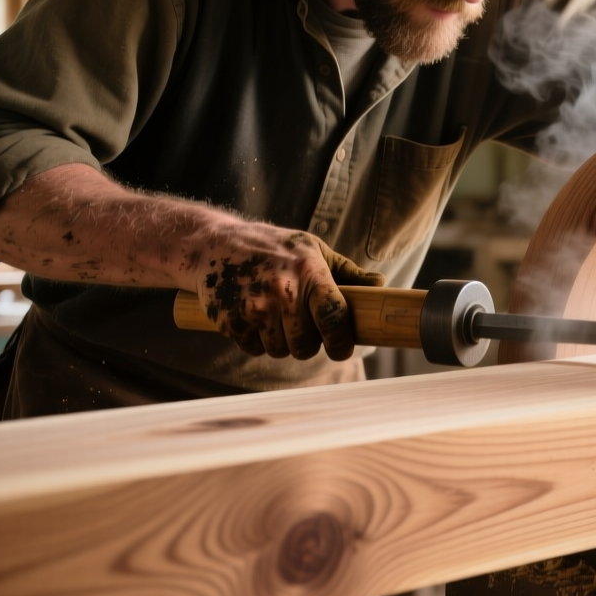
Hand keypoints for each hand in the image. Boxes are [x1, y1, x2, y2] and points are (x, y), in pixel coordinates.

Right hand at [192, 229, 385, 360]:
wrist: (214, 244)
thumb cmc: (272, 247)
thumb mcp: (312, 248)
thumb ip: (346, 271)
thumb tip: (380, 286)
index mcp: (309, 272)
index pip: (335, 318)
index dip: (343, 342)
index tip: (342, 349)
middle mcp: (282, 291)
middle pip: (306, 345)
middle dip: (308, 343)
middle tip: (302, 329)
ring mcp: (254, 308)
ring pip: (279, 350)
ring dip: (281, 342)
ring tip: (276, 319)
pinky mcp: (230, 321)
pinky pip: (253, 348)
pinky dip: (256, 340)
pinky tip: (254, 317)